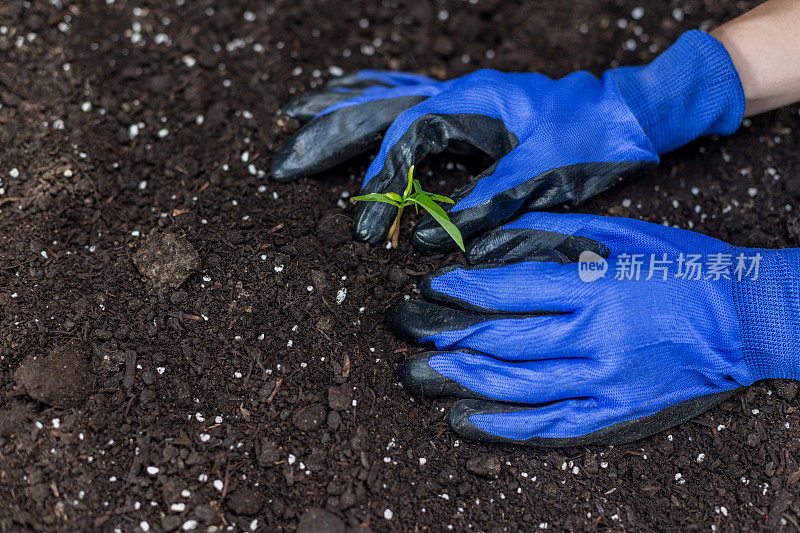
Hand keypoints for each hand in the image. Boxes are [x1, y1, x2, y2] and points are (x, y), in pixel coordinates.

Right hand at [272, 31, 743, 252]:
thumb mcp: (542, 175)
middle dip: (327, 137)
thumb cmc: (592, 138)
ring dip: (340, 112)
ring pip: (386, 97)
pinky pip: (409, 100)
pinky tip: (355, 107)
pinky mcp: (470, 109)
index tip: (368, 230)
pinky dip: (375, 104)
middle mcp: (458, 93)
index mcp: (471, 103)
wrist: (629, 110)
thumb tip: (433, 238)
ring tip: (296, 119)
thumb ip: (484, 203)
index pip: (405, 142)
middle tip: (282, 162)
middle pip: (377, 109)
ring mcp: (462, 97)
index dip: (381, 187)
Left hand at [389, 211, 798, 445]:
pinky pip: (550, 425)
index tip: (433, 286)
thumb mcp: (621, 236)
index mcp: (595, 287)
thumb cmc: (681, 268)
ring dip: (460, 378)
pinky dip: (503, 425)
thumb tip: (495, 240)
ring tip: (420, 371)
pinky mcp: (614, 411)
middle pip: (502, 340)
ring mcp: (604, 381)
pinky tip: (465, 418)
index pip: (509, 290)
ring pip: (516, 386)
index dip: (462, 289)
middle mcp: (594, 337)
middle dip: (446, 334)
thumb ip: (557, 235)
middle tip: (409, 328)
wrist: (743, 318)